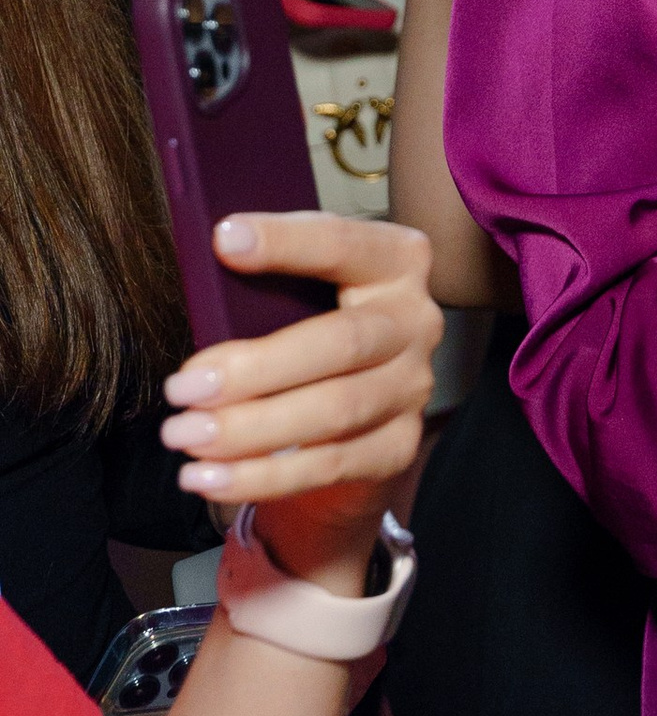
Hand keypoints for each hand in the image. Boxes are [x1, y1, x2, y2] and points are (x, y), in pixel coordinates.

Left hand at [159, 212, 436, 584]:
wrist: (348, 409)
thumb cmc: (306, 328)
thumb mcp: (295, 292)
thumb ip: (265, 281)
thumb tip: (206, 264)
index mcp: (395, 260)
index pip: (343, 243)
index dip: (286, 242)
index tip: (223, 238)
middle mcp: (415, 320)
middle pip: (342, 343)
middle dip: (255, 369)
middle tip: (182, 387)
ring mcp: (412, 386)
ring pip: (334, 411)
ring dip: (249, 429)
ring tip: (182, 434)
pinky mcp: (398, 445)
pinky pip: (329, 465)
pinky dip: (261, 476)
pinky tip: (205, 477)